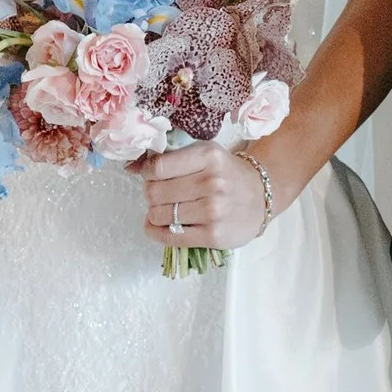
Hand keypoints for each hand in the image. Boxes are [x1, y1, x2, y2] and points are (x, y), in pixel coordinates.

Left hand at [139, 140, 276, 249]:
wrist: (261, 196)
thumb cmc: (227, 173)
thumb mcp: (204, 154)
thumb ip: (170, 158)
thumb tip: (130, 166)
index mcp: (208, 157)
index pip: (158, 167)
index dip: (147, 174)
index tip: (152, 176)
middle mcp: (211, 183)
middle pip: (154, 192)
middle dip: (151, 194)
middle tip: (161, 195)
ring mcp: (213, 211)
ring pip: (159, 215)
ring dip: (155, 213)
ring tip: (167, 209)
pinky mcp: (213, 236)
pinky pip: (169, 237)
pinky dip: (156, 232)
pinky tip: (158, 226)